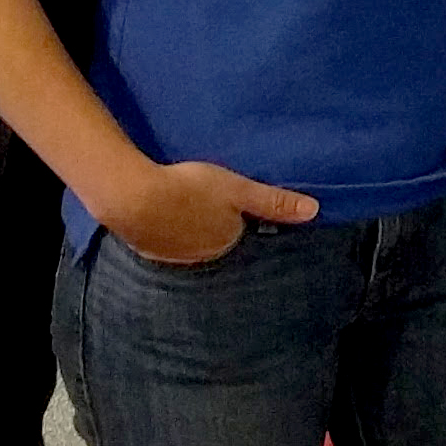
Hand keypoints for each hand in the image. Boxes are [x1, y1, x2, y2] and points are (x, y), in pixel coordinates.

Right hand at [97, 159, 320, 265]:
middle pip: (214, 240)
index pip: (240, 233)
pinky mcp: (147, 248)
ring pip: (189, 241)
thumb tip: (314, 211)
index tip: (233, 202)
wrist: (132, 197)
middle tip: (207, 200)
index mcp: (225, 243)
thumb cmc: (190, 189)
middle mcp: (202, 257)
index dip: (238, 216)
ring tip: (185, 205)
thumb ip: (273, 202)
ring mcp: (173, 256)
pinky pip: (164, 240)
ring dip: (188, 227)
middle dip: (214, 225)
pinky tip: (161, 213)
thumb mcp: (237, 189)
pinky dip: (165, 229)